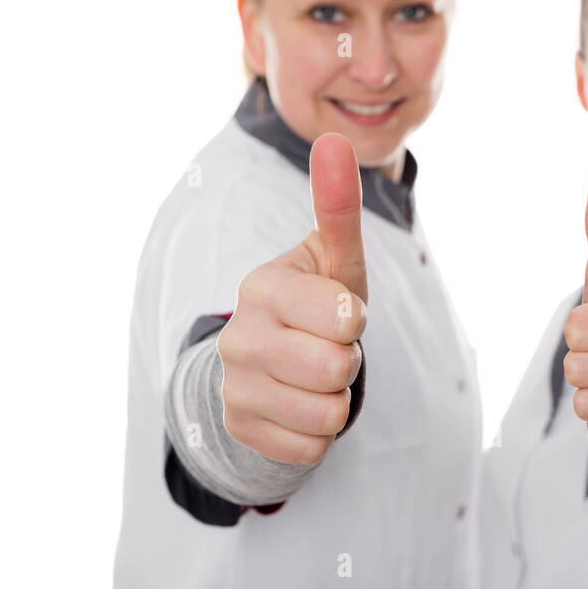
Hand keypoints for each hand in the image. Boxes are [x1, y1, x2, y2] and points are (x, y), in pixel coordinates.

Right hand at [218, 132, 367, 464]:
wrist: (271, 364)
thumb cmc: (316, 303)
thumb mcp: (333, 259)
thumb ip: (337, 206)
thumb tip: (335, 139)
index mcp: (262, 287)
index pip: (344, 317)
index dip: (354, 319)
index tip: (339, 313)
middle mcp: (238, 336)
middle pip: (337, 368)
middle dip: (349, 361)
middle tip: (330, 347)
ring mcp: (233, 387)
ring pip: (327, 414)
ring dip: (337, 399)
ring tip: (317, 377)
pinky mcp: (239, 430)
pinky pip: (311, 449)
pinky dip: (318, 434)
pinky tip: (300, 406)